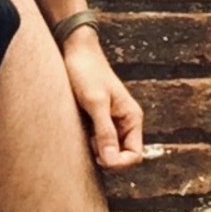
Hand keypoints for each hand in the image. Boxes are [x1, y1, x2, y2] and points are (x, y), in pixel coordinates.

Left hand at [62, 29, 143, 169]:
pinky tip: (78, 130)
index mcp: (132, 117)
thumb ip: (105, 132)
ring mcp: (111, 119)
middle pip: (122, 154)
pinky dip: (90, 140)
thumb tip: (111, 161)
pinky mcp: (98, 116)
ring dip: (96, 148)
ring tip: (82, 135)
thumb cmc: (86, 71)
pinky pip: (98, 138)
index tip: (99, 157)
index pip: (135, 155)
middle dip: (106, 156)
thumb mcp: (95, 102)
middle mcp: (125, 120)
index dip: (120, 163)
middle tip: (88, 144)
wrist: (75, 48)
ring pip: (109, 147)